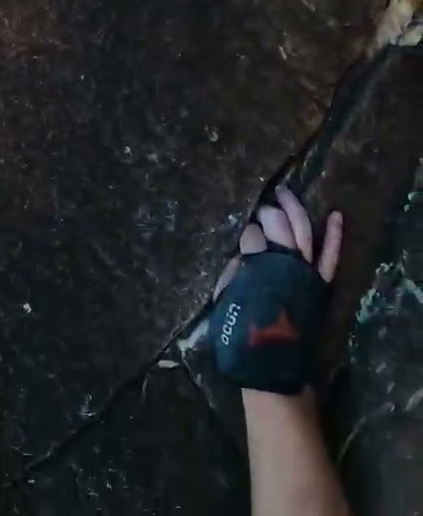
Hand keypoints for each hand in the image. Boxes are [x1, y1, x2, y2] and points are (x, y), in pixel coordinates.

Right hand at [210, 185, 343, 394]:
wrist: (272, 366)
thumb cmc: (240, 338)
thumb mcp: (224, 304)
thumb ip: (231, 276)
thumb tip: (240, 255)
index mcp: (254, 269)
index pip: (251, 237)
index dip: (246, 231)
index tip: (240, 229)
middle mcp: (282, 265)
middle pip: (278, 228)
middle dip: (268, 213)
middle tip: (259, 204)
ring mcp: (304, 272)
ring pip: (303, 232)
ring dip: (295, 210)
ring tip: (284, 192)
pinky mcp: (318, 283)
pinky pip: (329, 256)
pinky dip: (333, 236)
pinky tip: (334, 215)